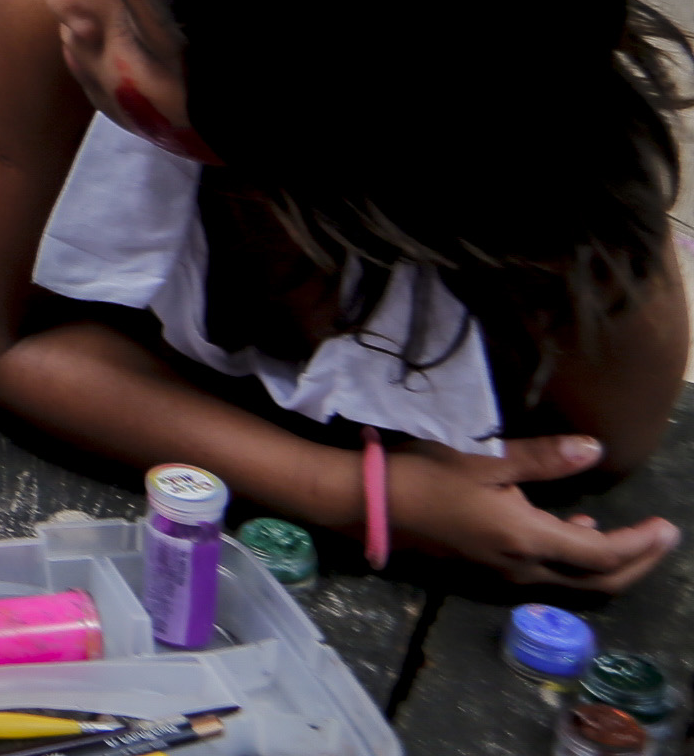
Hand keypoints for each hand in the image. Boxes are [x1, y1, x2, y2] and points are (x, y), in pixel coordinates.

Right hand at [395, 434, 676, 589]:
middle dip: (636, 563)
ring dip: (607, 565)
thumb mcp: (484, 458)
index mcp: (528, 538)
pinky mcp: (486, 568)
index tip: (668, 528)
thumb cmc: (424, 474)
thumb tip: (594, 450)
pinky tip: (569, 532)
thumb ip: (542, 458)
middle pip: (598, 581)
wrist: (368, 503)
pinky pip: (548, 575)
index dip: (641, 544)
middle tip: (660, 540)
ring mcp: (503, 572)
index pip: (604, 554)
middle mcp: (523, 566)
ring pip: (574, 582)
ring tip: (624, 537)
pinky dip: (574, 561)